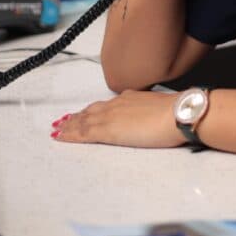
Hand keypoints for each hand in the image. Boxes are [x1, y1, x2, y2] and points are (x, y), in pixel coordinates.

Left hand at [51, 89, 184, 147]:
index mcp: (130, 98)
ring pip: (83, 121)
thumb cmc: (176, 113)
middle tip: (62, 122)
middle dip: (76, 117)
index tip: (84, 114)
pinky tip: (61, 137)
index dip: (92, 110)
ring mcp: (111, 116)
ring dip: (69, 125)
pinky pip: (83, 133)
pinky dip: (70, 134)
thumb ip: (151, 112)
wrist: (178, 113)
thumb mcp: (161, 109)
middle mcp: (117, 104)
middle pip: (91, 111)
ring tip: (57, 130)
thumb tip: (152, 117)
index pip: (106, 105)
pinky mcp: (108, 131)